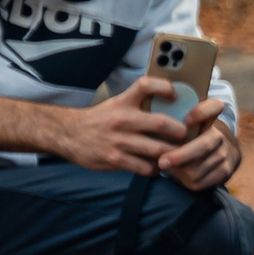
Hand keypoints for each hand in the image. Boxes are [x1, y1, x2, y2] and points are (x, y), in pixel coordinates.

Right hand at [46, 74, 194, 175]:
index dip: (165, 88)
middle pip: (162, 123)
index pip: (146, 85)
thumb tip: (171, 105)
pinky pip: (145, 167)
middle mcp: (123, 119)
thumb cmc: (99, 120)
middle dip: (180, 132)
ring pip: (157, 149)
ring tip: (178, 155)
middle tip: (186, 136)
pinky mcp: (115, 159)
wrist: (67, 134)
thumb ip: (138, 104)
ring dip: (172, 154)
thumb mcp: (116, 104)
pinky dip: (156, 169)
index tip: (175, 96)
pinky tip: (158, 167)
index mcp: (123, 102)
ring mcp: (119, 141)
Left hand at [154, 93, 238, 194]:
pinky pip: (199, 180)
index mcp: (210, 118)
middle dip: (181, 156)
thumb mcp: (181, 124)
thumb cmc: (187, 136)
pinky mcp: (224, 171)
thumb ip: (170, 122)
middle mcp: (219, 136)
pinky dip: (184, 180)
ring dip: (178, 170)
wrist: (215, 152)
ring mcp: (223, 154)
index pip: (213, 107)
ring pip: (197, 168)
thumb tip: (149, 128)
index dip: (201, 113)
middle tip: (161, 162)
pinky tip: (176, 174)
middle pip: (203, 146)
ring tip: (165, 167)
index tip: (187, 120)